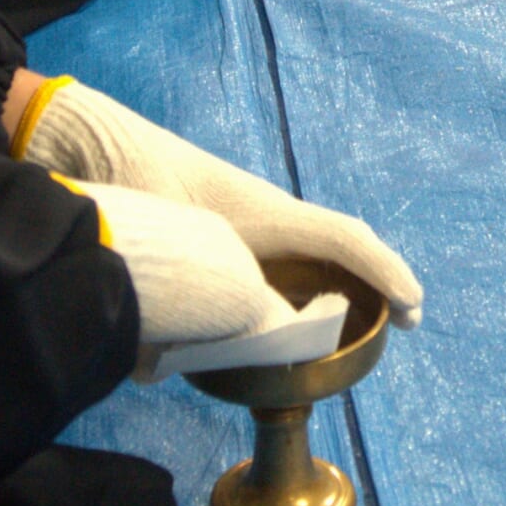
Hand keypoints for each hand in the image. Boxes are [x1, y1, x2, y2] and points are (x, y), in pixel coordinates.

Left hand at [17, 78, 423, 325]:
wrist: (90, 137)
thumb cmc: (130, 174)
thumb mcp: (158, 238)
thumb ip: (162, 300)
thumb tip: (151, 368)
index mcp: (264, 213)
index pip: (343, 239)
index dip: (385, 272)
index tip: (415, 307)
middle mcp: (265, 217)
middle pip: (338, 249)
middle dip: (375, 283)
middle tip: (402, 324)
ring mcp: (245, 222)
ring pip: (308, 257)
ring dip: (335, 287)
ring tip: (350, 332)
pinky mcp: (220, 230)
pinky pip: (273, 262)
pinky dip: (291, 288)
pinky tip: (279, 320)